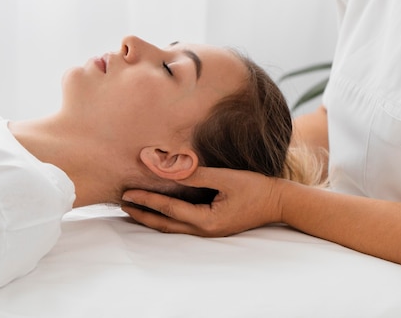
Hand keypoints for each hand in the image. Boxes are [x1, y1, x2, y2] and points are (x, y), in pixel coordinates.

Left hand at [121, 166, 283, 236]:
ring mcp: (208, 230)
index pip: (168, 209)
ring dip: (151, 218)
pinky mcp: (212, 226)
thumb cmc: (255, 188)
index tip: (128, 192)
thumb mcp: (226, 177)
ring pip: (172, 227)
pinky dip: (166, 217)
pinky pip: (182, 224)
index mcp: (207, 220)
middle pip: (165, 224)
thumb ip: (197, 175)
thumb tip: (171, 169)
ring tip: (132, 208)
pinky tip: (159, 209)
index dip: (146, 199)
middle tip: (122, 202)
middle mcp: (205, 230)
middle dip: (141, 214)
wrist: (278, 202)